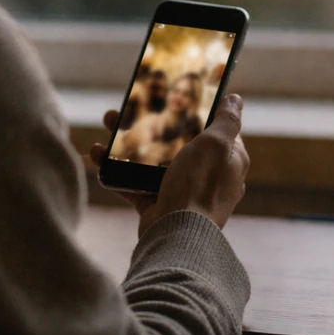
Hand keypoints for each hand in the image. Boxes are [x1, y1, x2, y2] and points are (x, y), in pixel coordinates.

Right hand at [89, 94, 249, 236]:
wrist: (176, 236)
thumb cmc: (200, 186)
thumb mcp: (217, 144)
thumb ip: (227, 121)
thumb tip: (236, 100)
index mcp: (227, 161)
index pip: (216, 131)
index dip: (198, 113)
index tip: (177, 98)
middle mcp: (206, 176)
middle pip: (177, 141)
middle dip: (152, 123)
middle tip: (131, 108)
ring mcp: (179, 191)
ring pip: (151, 159)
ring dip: (126, 141)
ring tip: (107, 123)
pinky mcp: (156, 204)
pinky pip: (133, 182)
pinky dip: (114, 169)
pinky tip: (97, 154)